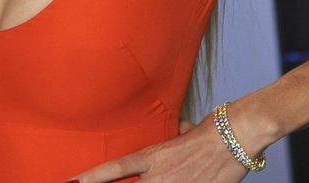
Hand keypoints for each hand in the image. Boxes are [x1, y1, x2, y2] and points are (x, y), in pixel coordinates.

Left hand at [66, 116, 248, 182]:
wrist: (235, 136)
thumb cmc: (211, 130)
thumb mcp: (183, 131)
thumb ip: (172, 137)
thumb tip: (176, 131)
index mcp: (152, 157)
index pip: (114, 170)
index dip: (91, 177)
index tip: (72, 182)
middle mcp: (159, 177)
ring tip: (163, 180)